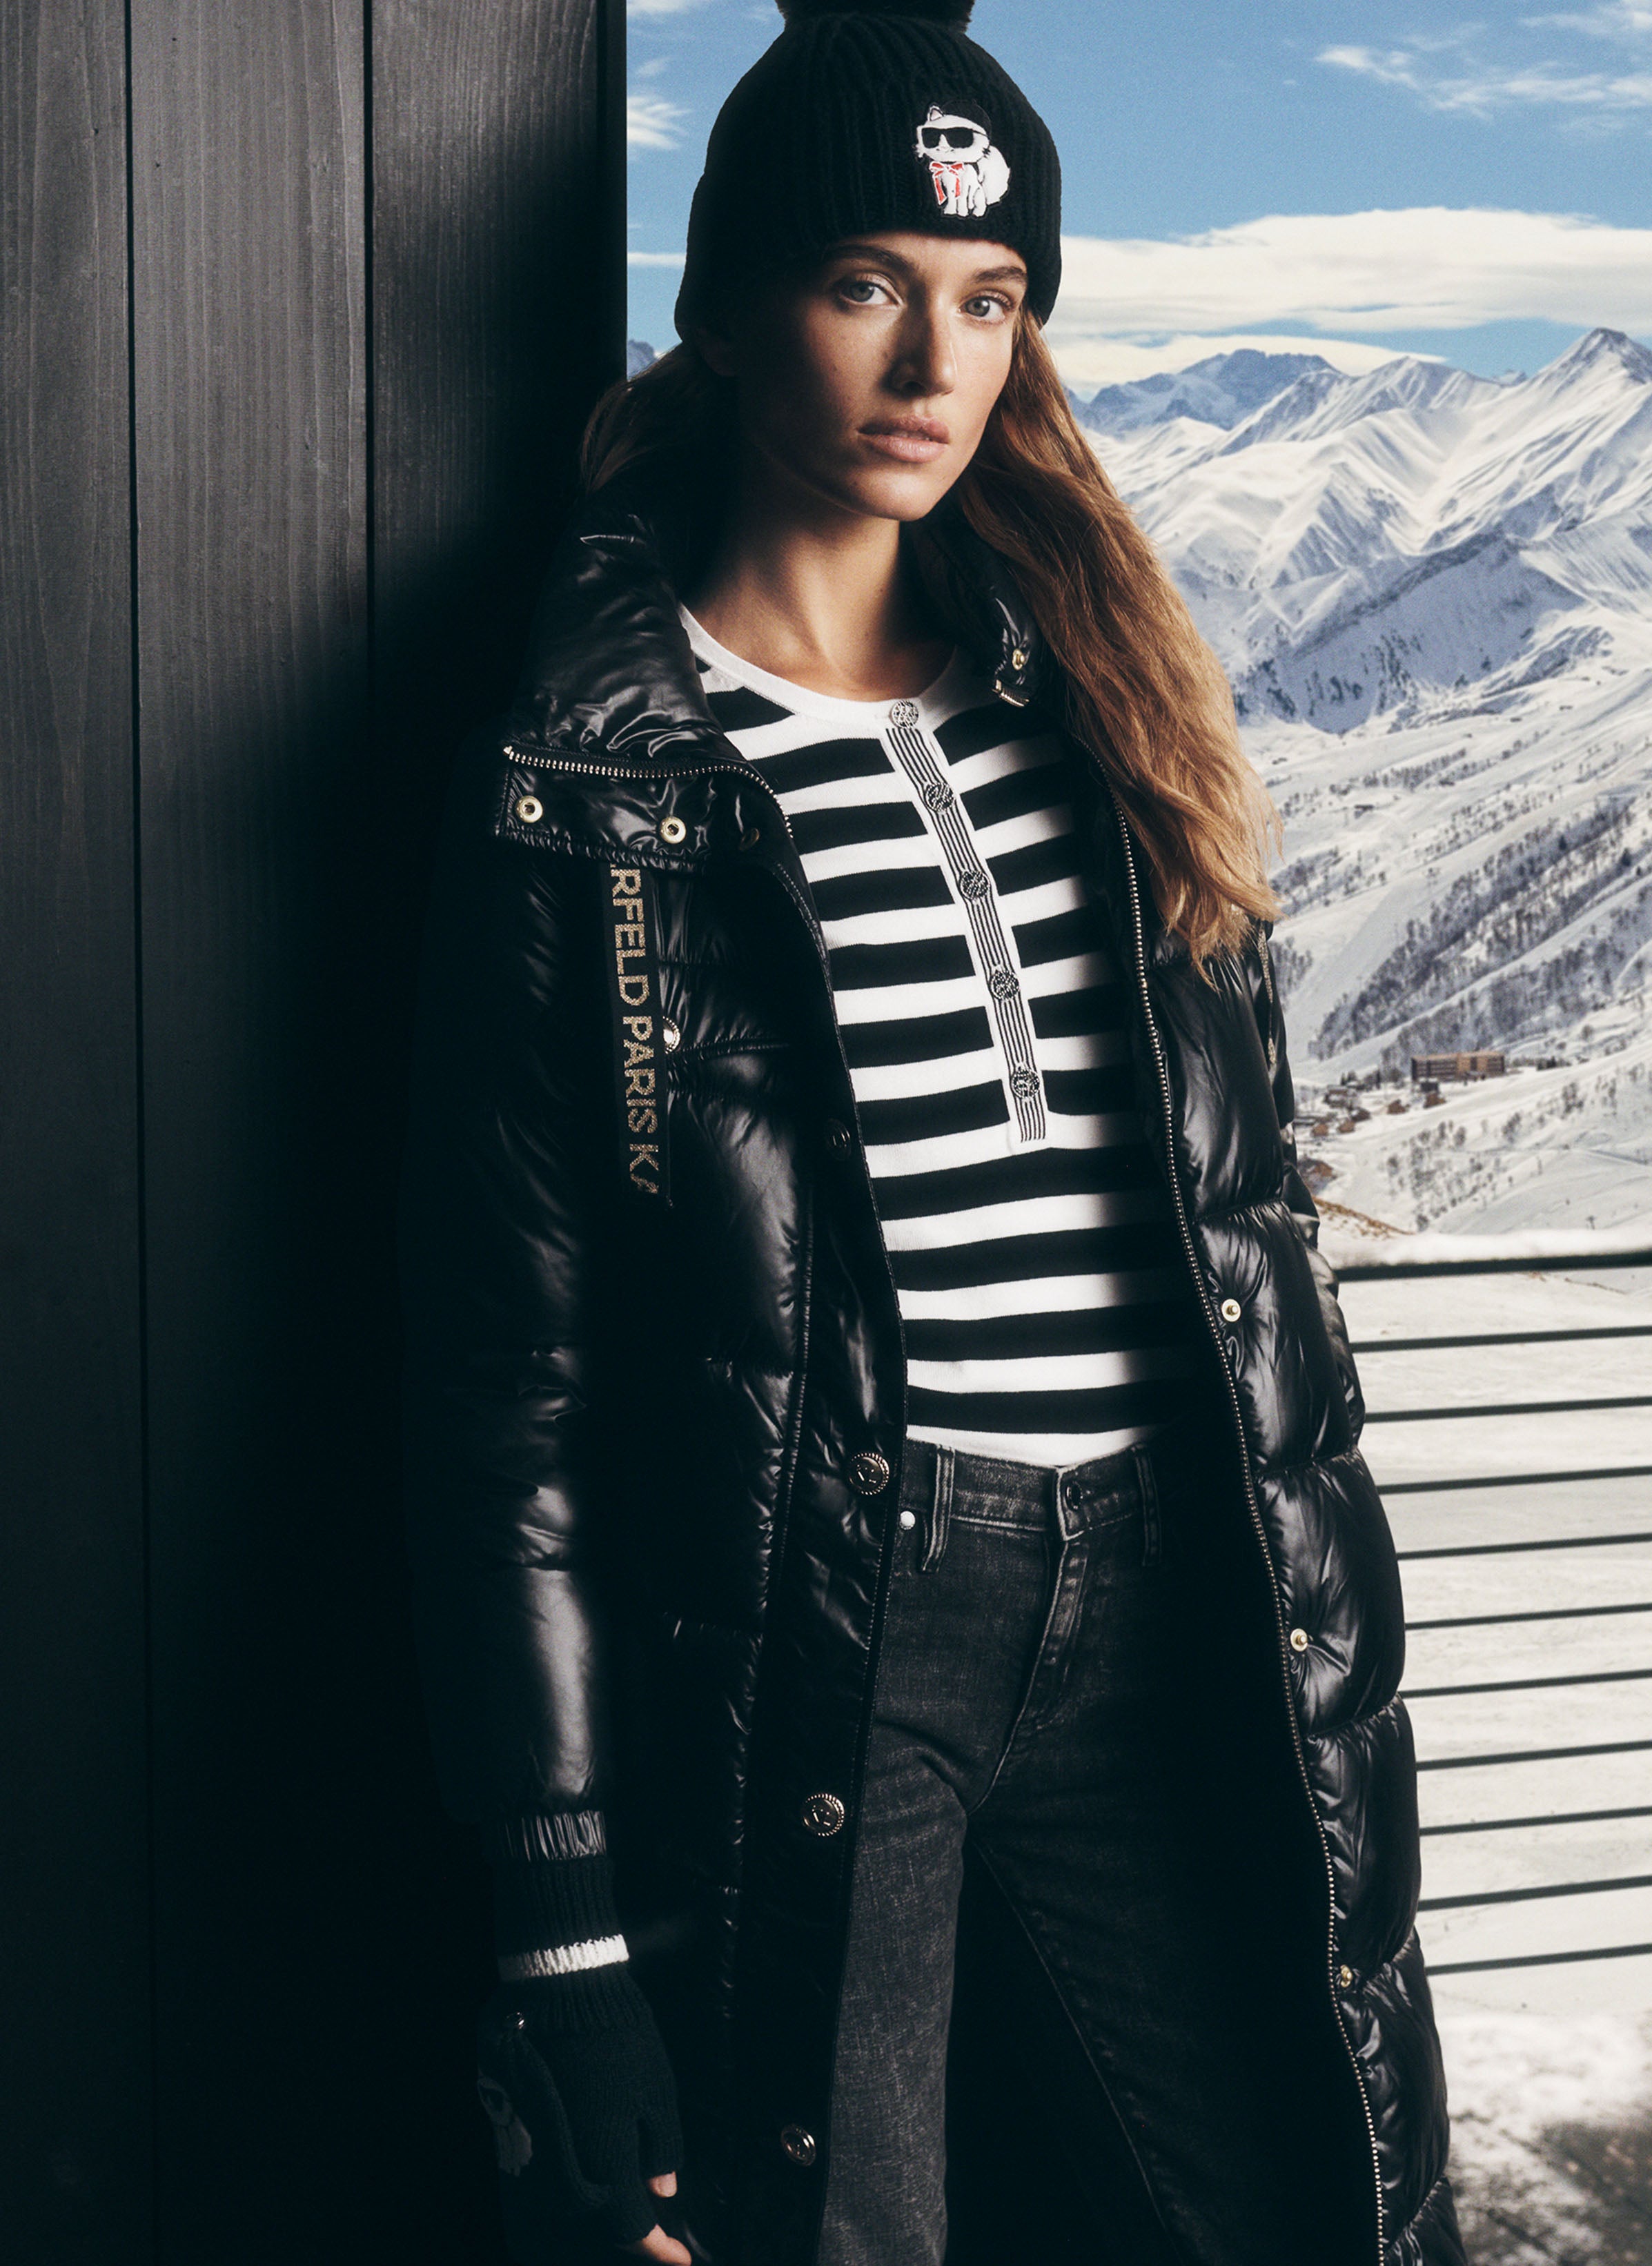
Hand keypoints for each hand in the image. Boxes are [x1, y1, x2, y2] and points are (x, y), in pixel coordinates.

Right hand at [475, 1971, 687, 2260]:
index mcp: (605, 2162)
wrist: (562, 1990)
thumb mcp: (659, 2092)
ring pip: (569, 2208)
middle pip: (597, 2226)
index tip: (681, 2260)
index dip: (657, 2250)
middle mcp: (566, 2169)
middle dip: (629, 2237)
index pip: (630, 2229)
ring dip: (600, 2217)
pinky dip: (573, 2192)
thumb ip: (663, 2149)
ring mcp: (537, 2152)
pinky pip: (546, 2181)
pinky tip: (592, 2184)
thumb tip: (664, 2192)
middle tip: (656, 2240)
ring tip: (628, 2213)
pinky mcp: (517, 2130)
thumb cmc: (621, 2037)